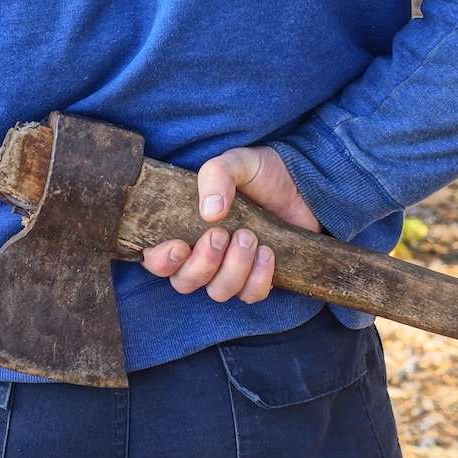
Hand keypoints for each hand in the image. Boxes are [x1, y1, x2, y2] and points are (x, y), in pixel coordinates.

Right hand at [142, 146, 319, 303]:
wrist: (301, 182)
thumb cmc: (259, 173)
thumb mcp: (235, 162)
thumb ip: (216, 176)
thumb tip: (210, 212)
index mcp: (184, 229)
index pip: (156, 259)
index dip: (161, 261)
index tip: (180, 245)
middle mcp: (202, 255)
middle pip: (184, 282)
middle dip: (203, 263)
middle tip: (221, 235)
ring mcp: (230, 270)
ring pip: (218, 292)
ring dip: (233, 268)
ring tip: (250, 237)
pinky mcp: (258, 279)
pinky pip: (250, 295)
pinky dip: (258, 279)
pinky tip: (268, 253)